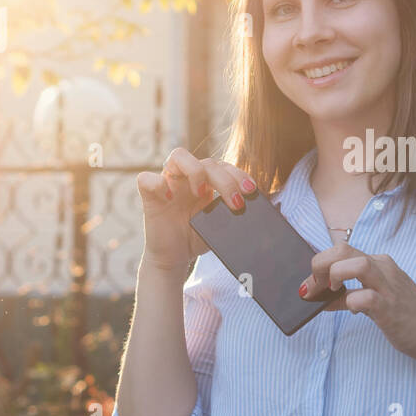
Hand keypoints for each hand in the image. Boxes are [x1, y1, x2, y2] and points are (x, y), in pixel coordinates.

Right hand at [136, 147, 256, 270]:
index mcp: (206, 181)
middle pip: (207, 162)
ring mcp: (168, 184)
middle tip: (236, 202)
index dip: (238, 175)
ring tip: (201, 193)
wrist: (175, 259)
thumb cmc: (197, 238)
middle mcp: (187, 177)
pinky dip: (158, 184)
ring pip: (178, 155)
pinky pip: (146, 179)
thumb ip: (237, 212)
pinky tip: (169, 198)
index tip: (251, 192)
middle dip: (226, 180)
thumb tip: (269, 208)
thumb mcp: (222, 225)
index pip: (223, 166)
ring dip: (195, 171)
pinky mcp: (149, 197)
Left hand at [298, 241, 415, 359]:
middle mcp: (383, 269)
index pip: (341, 249)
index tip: (311, 284)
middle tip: (314, 287)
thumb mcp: (376, 300)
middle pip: (342, 250)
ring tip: (330, 292)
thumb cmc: (407, 315)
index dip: (320, 263)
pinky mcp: (390, 308)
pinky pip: (365, 297)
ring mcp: (388, 287)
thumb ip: (349, 297)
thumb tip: (320, 300)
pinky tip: (352, 310)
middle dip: (320, 265)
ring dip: (334, 276)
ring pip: (356, 264)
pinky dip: (351, 302)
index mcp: (379, 263)